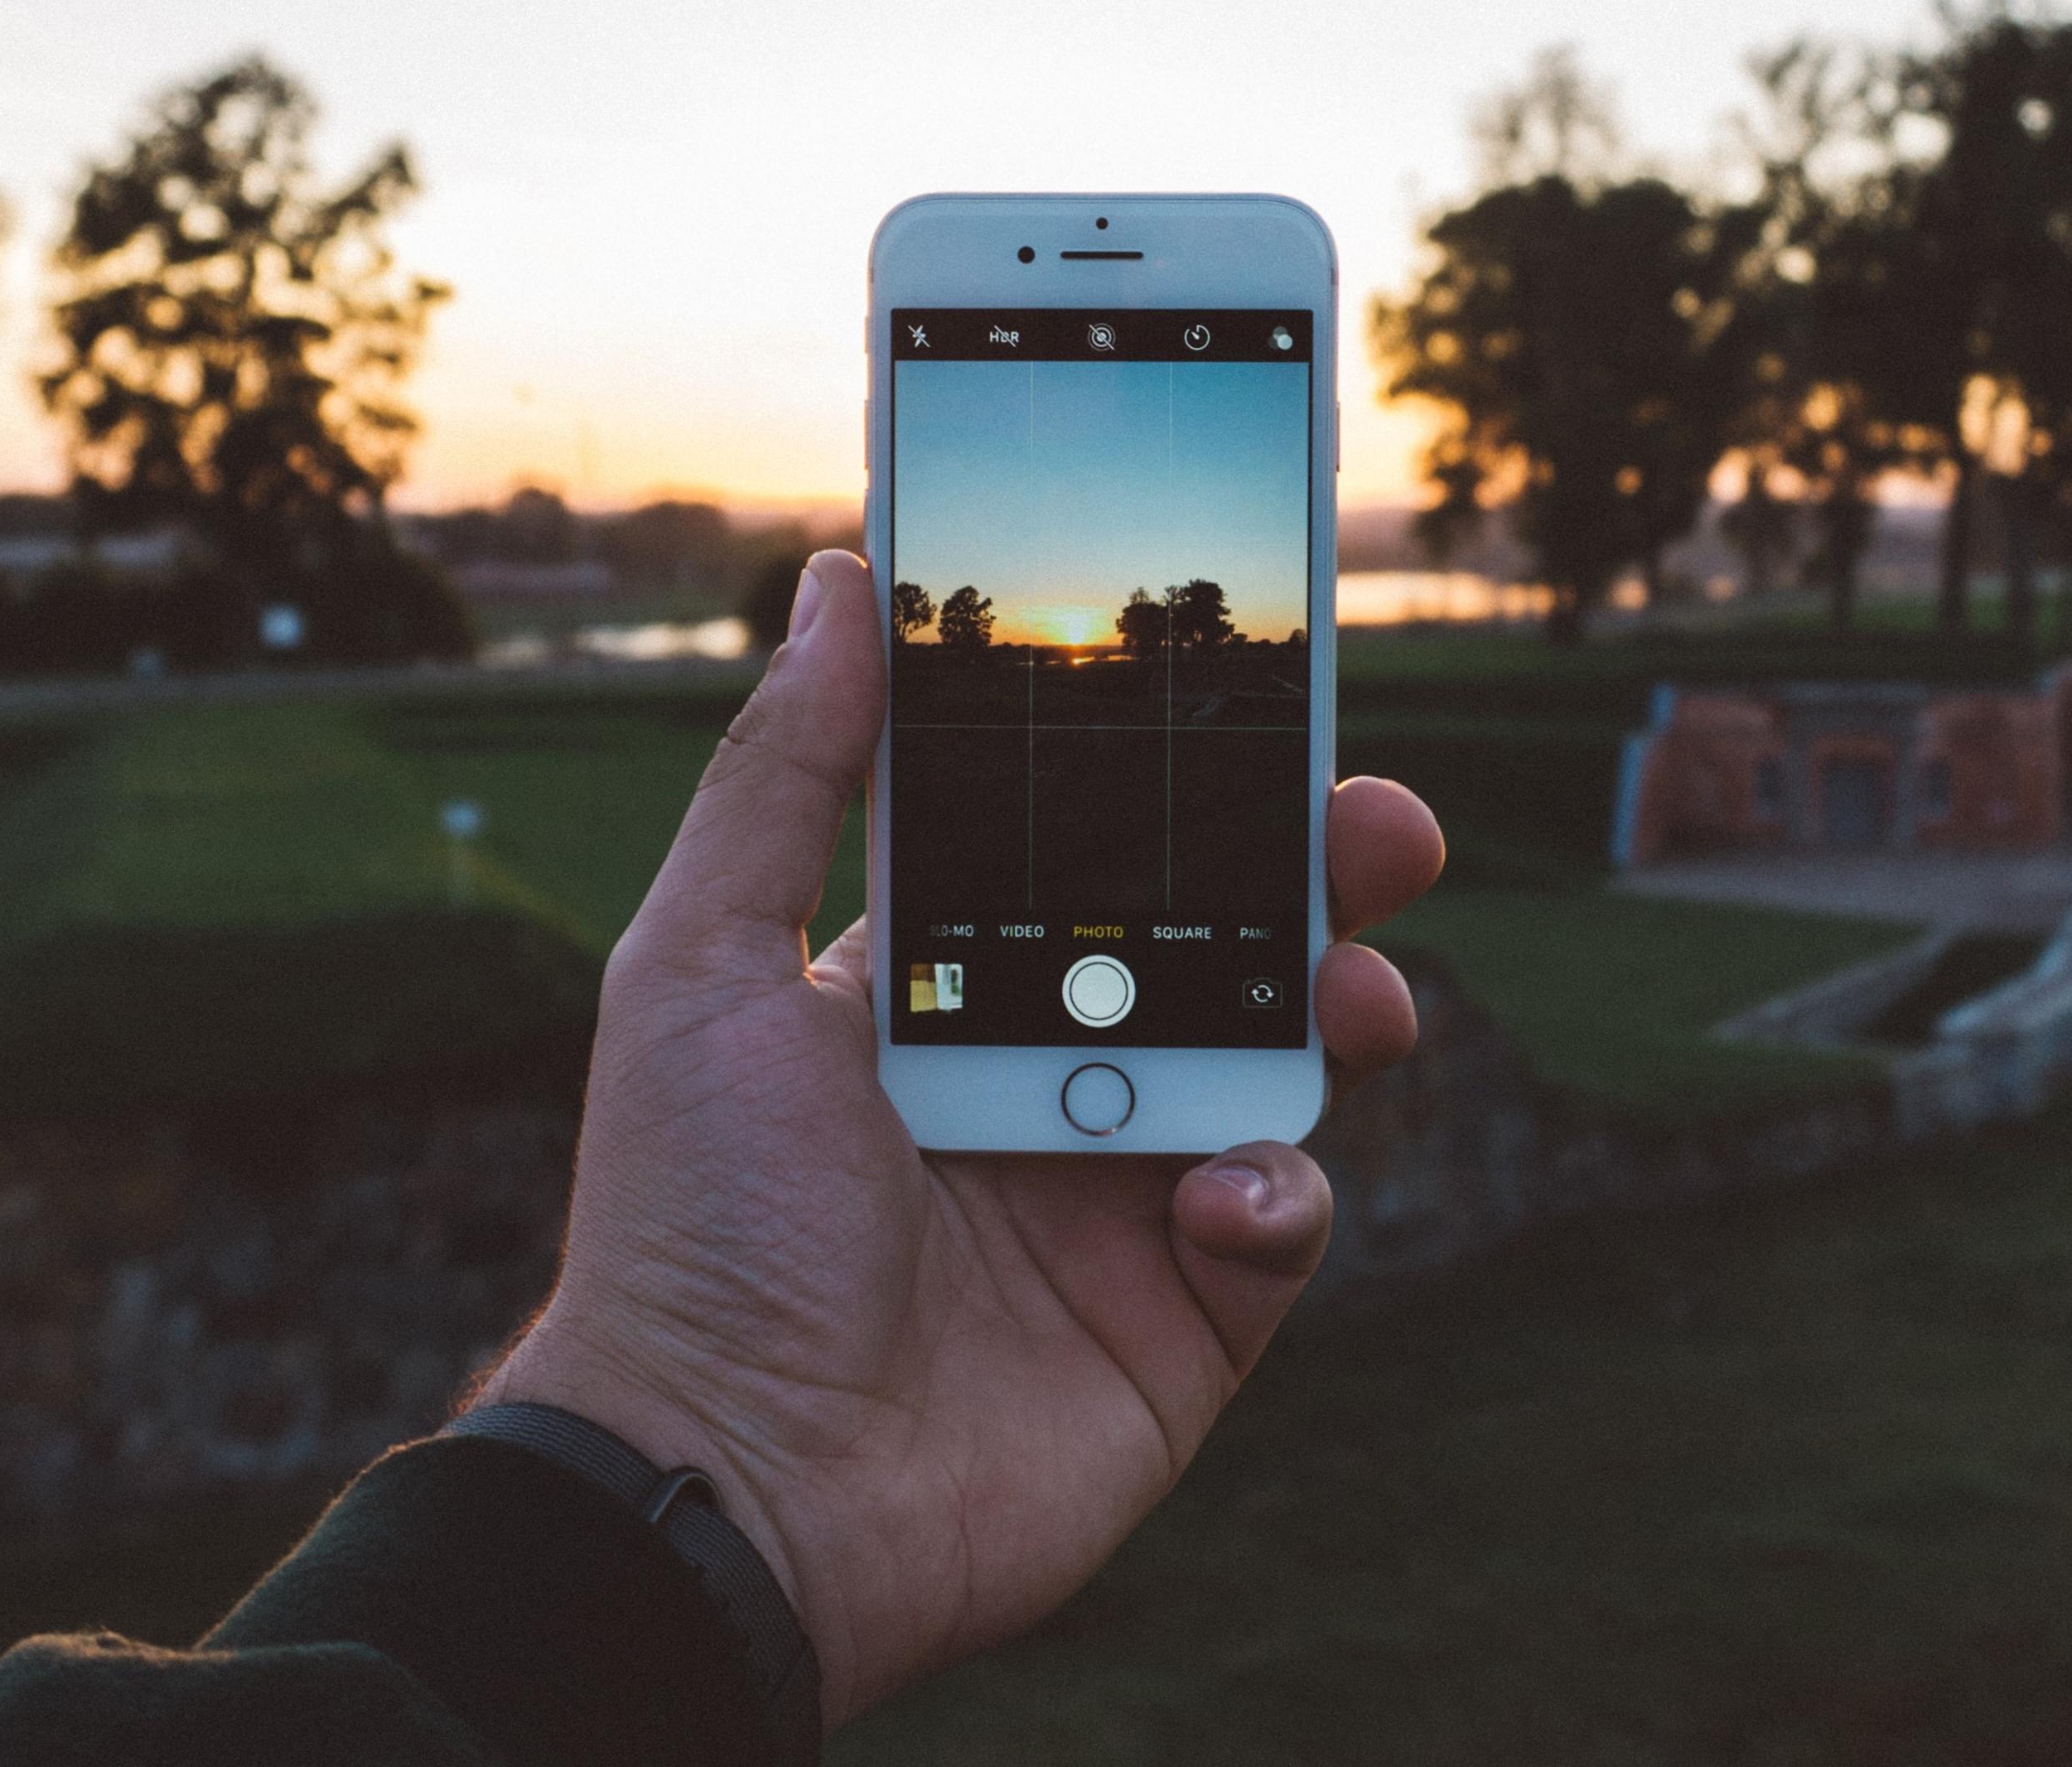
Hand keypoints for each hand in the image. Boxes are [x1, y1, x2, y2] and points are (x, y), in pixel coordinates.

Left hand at [472, 550, 1443, 1726]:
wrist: (727, 1491)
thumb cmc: (693, 1227)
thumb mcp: (703, 969)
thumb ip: (784, 776)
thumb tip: (837, 580)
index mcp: (935, 994)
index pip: (1084, 856)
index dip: (1176, 782)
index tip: (1260, 698)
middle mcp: (1035, 1088)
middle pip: (1214, 950)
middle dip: (1312, 876)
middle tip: (1379, 825)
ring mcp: (1112, 1209)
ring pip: (1275, 1074)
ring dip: (1334, 1011)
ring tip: (1353, 994)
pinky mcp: (1175, 1329)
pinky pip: (1276, 1232)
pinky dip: (1276, 1197)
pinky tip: (1219, 1196)